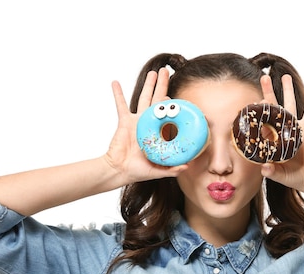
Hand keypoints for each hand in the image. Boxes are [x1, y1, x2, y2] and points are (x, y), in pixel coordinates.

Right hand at [105, 68, 187, 184]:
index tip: (182, 97)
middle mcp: (149, 123)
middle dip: (162, 85)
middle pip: (157, 100)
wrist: (120, 170)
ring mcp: (136, 120)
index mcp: (158, 132)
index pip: (169, 115)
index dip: (175, 106)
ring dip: (148, 85)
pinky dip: (117, 94)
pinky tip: (115, 82)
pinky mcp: (124, 122)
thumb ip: (172, 168)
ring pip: (143, 98)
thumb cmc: (138, 171)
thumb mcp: (159, 170)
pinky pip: (120, 105)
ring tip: (153, 72)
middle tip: (167, 71)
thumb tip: (188, 166)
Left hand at [259, 74, 303, 192]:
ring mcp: (293, 128)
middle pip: (273, 108)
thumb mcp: (280, 175)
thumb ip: (272, 172)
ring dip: (287, 90)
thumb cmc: (292, 176)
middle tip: (264, 77)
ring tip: (285, 76)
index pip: (260, 122)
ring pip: (289, 105)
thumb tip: (264, 168)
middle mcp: (280, 130)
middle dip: (268, 92)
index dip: (257, 113)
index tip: (252, 103)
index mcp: (270, 139)